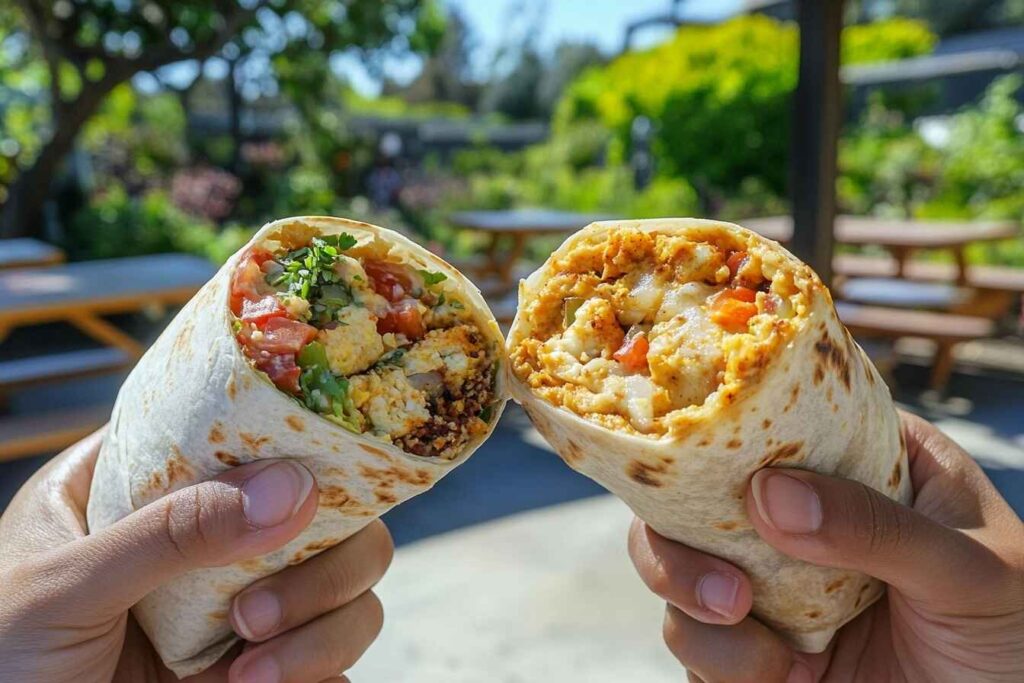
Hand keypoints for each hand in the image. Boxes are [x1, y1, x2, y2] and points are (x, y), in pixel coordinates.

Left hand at [0, 429, 393, 682]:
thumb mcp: (64, 585)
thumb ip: (168, 533)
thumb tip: (287, 488)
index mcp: (146, 486)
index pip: (241, 430)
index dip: (293, 433)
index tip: (320, 459)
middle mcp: (209, 534)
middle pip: (327, 512)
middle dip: (321, 564)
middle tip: (257, 614)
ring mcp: (241, 601)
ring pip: (345, 583)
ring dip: (323, 629)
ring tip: (251, 673)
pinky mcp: (259, 664)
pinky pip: (332, 655)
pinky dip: (324, 669)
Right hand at [628, 411, 1023, 681]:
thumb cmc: (1016, 633)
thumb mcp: (969, 568)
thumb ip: (875, 526)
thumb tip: (766, 492)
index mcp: (860, 464)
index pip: (770, 418)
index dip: (715, 425)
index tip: (688, 448)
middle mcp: (802, 514)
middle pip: (690, 498)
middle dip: (679, 546)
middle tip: (725, 594)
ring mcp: (773, 583)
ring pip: (677, 572)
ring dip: (697, 615)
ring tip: (770, 659)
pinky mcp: (758, 648)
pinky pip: (696, 644)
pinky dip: (720, 664)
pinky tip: (786, 677)